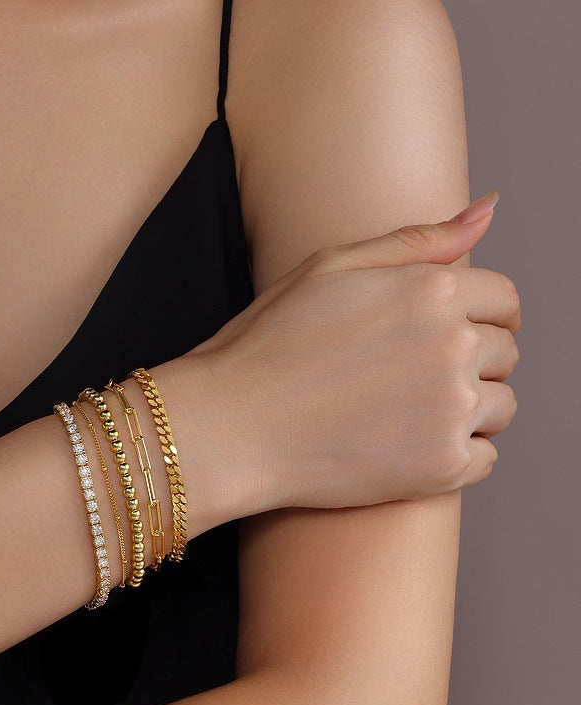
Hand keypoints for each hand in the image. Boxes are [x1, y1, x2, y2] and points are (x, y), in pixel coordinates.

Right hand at [188, 192, 519, 511]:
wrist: (231, 427)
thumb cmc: (268, 344)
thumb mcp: (331, 268)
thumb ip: (417, 240)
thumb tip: (489, 207)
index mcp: (431, 291)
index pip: (504, 299)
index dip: (479, 316)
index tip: (446, 335)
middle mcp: (452, 346)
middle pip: (505, 352)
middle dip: (470, 360)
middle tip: (410, 377)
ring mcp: (451, 409)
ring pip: (501, 406)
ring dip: (470, 408)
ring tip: (407, 413)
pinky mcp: (442, 466)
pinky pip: (487, 457)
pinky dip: (459, 454)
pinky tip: (409, 446)